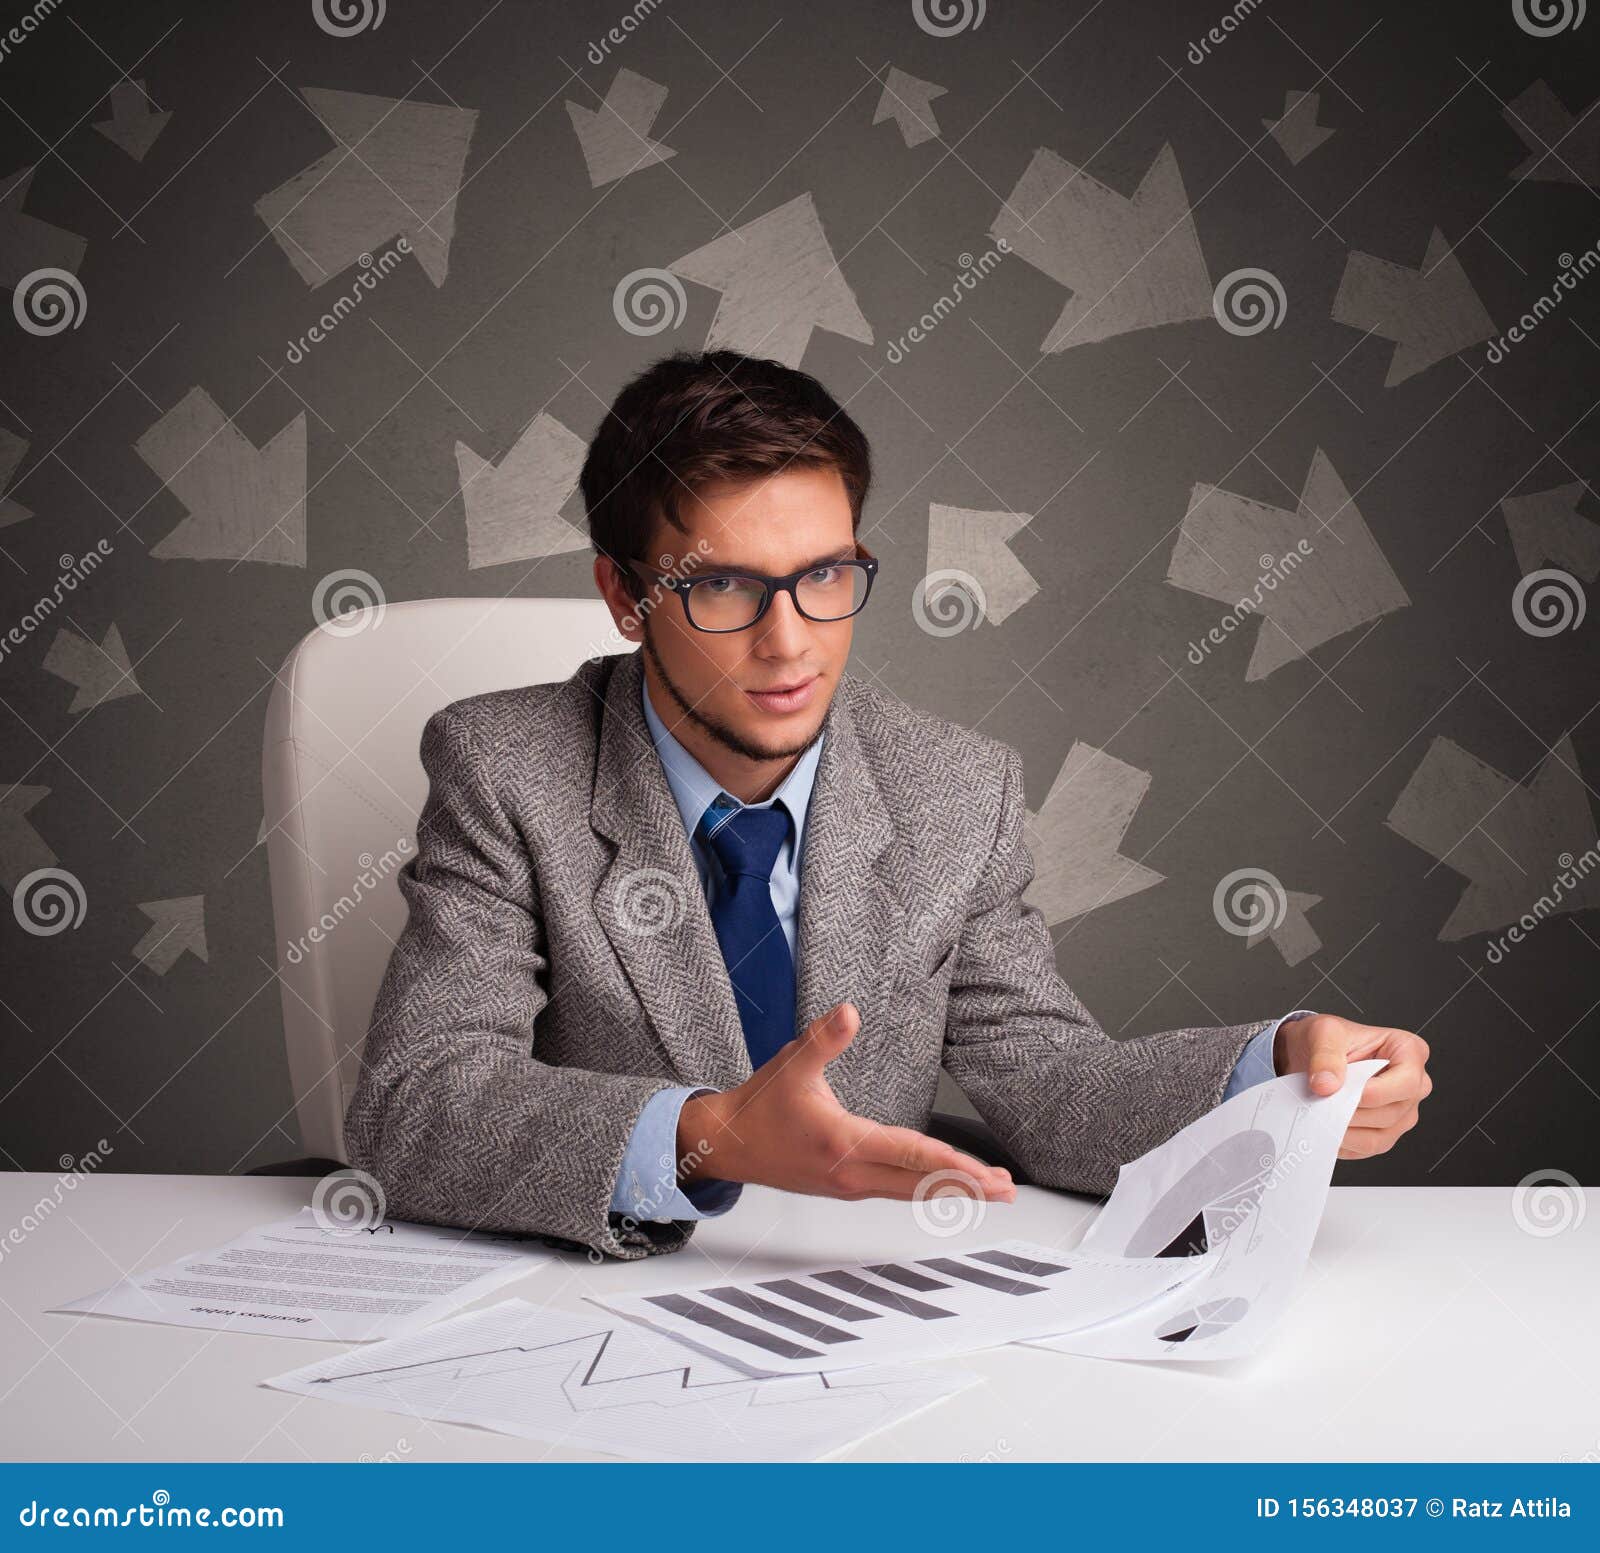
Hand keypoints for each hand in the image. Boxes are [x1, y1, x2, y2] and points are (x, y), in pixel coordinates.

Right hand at [677, 1002, 1016, 1203]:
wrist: (728, 1144)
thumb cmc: (759, 1108)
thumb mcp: (791, 1064)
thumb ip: (823, 1038)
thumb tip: (850, 1012)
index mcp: (842, 1142)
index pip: (908, 1154)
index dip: (949, 1164)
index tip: (983, 1173)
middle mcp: (852, 1172)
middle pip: (920, 1183)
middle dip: (967, 1186)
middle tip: (1007, 1189)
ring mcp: (851, 1184)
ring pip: (912, 1191)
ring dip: (953, 1189)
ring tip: (992, 1188)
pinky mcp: (848, 1185)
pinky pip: (899, 1190)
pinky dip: (929, 1188)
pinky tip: (947, 1184)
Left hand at [1274, 1013, 1432, 1159]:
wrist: (1311, 1052)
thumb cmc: (1327, 1038)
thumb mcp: (1322, 1033)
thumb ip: (1325, 1056)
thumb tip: (1326, 1086)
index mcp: (1409, 1051)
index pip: (1406, 1082)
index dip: (1376, 1093)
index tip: (1343, 1092)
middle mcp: (1414, 1085)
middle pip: (1392, 1113)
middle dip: (1352, 1112)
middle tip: (1321, 1103)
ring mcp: (1402, 1112)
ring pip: (1381, 1136)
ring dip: (1346, 1130)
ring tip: (1320, 1114)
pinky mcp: (1386, 1131)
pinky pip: (1369, 1147)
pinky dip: (1344, 1142)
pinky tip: (1325, 1126)